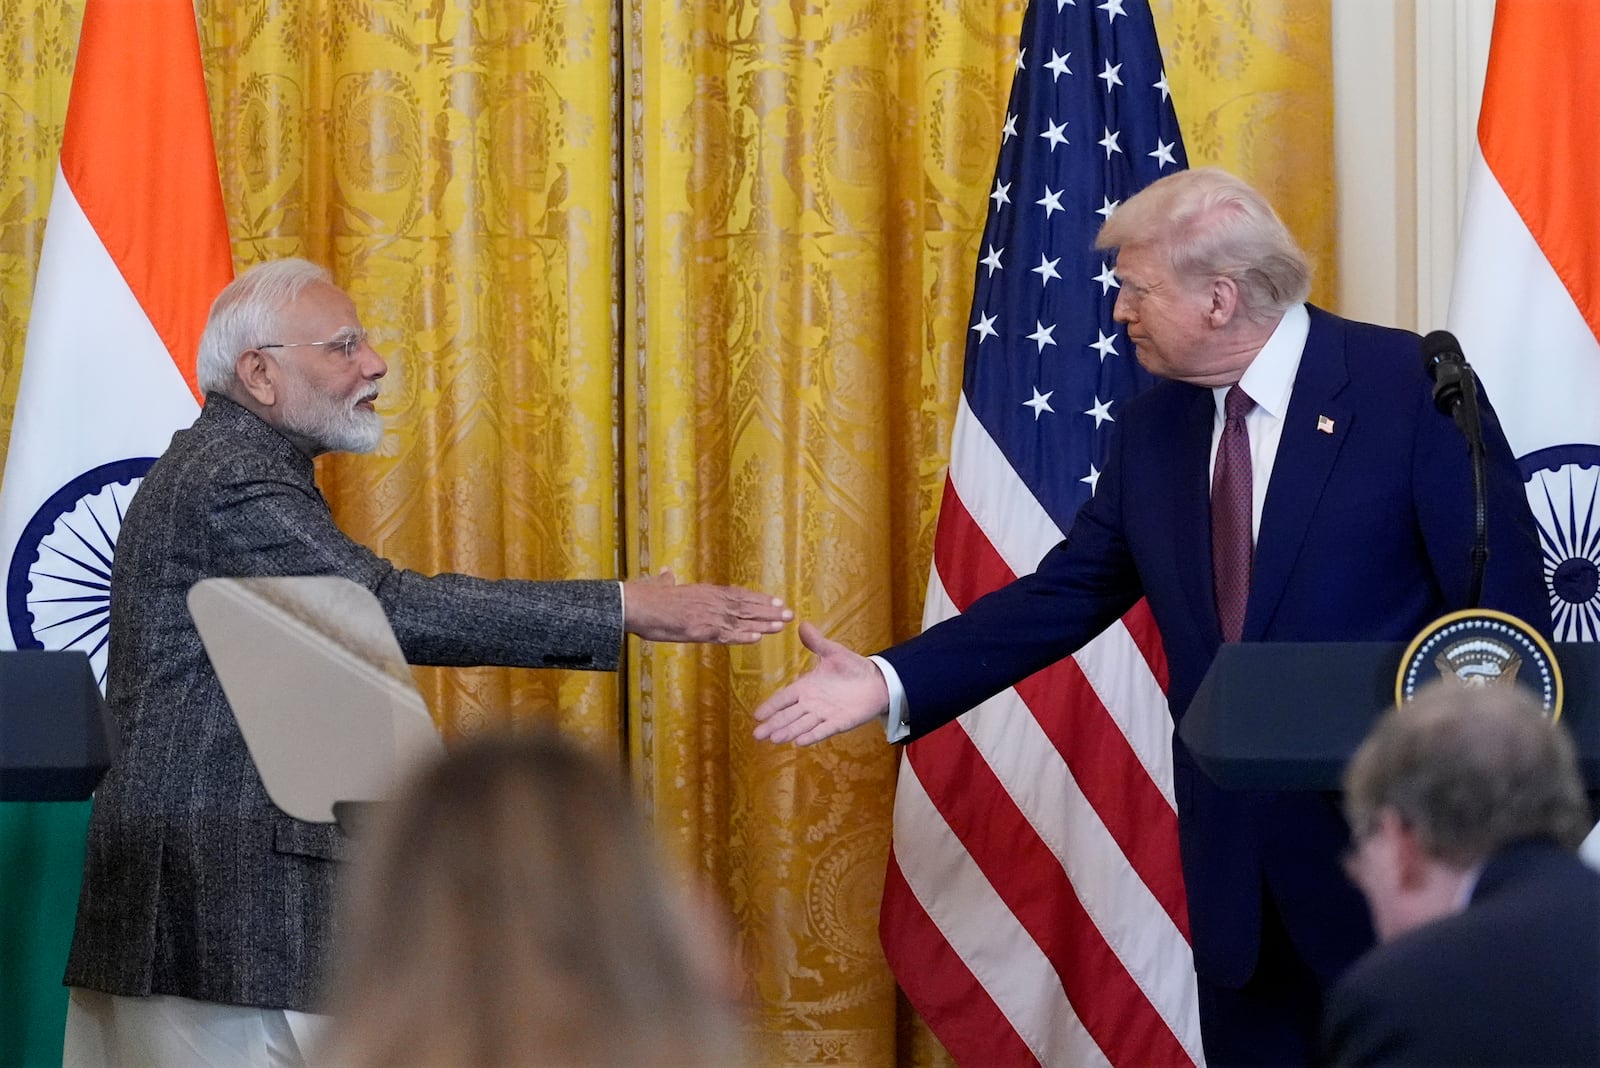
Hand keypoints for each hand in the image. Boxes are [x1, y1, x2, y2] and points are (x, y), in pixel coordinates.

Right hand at [623, 569, 791, 643]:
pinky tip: (758, 638)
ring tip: (783, 625)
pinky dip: (743, 636)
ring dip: (763, 623)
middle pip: (746, 606)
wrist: (635, 604)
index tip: (775, 601)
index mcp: (704, 592)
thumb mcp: (661, 586)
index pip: (737, 594)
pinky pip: (726, 635)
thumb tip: (666, 573)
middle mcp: (710, 601)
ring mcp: (706, 615)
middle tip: (790, 613)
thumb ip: (668, 581)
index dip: (758, 599)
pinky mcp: (699, 630)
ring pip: (741, 619)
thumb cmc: (645, 597)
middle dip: (769, 610)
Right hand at [753, 622, 889, 744]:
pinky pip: (823, 730)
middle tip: (757, 734)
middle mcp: (812, 703)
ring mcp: (825, 714)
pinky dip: (812, 736)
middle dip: (773, 724)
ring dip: (789, 731)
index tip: (756, 714)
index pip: (784, 697)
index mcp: (807, 686)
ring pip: (802, 725)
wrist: (877, 681)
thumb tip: (802, 624)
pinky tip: (800, 742)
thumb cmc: (853, 667)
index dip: (771, 706)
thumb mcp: (833, 652)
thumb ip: (817, 642)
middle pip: (788, 715)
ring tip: (774, 739)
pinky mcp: (839, 723)